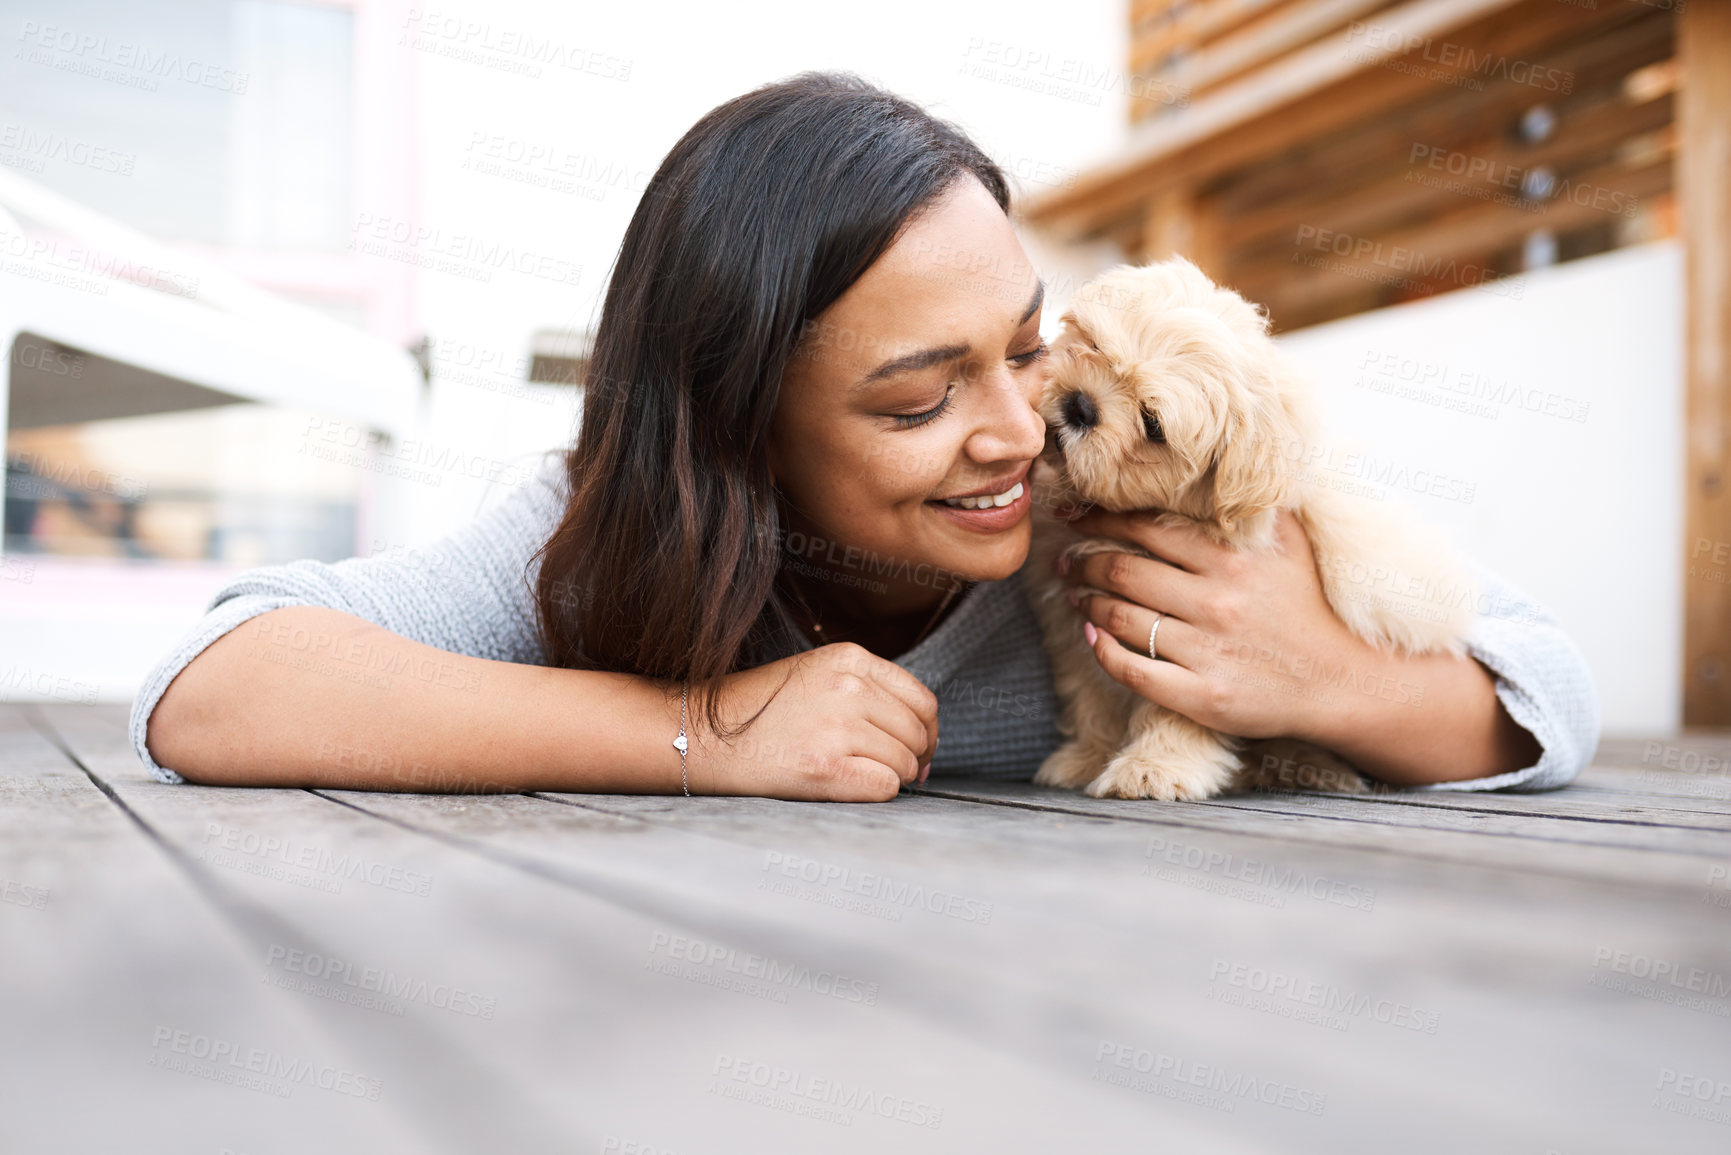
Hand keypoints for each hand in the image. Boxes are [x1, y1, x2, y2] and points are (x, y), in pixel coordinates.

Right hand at [688, 642, 938, 801]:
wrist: (702, 736)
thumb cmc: (759, 711)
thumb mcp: (817, 674)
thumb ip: (866, 688)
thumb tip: (922, 734)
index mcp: (850, 658)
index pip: (922, 700)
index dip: (927, 732)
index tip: (919, 750)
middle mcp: (848, 688)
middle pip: (917, 734)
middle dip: (914, 758)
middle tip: (895, 772)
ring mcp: (837, 727)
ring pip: (904, 763)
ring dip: (892, 777)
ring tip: (858, 775)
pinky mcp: (825, 768)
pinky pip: (885, 787)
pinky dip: (876, 793)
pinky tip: (848, 786)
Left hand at [1058, 509, 1375, 743]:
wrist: (1342, 680)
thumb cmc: (1307, 607)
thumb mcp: (1289, 544)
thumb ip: (1251, 505)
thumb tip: (1218, 465)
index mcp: (1232, 557)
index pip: (1146, 528)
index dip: (1100, 520)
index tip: (1074, 517)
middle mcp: (1216, 600)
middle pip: (1123, 571)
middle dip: (1082, 562)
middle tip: (1064, 561)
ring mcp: (1207, 649)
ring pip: (1120, 618)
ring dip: (1086, 604)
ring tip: (1074, 596)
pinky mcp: (1202, 695)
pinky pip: (1133, 670)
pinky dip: (1103, 653)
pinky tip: (1092, 639)